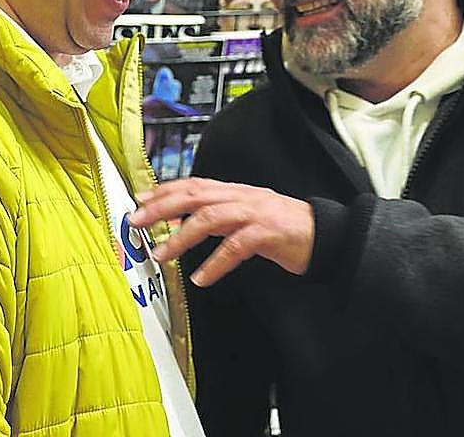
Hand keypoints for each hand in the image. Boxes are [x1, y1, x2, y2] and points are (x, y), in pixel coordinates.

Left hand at [130, 178, 313, 287]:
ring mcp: (256, 213)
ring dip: (181, 236)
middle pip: (195, 195)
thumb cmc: (283, 230)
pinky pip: (236, 246)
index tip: (139, 200)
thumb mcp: (247, 216)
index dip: (164, 190)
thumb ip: (218, 216)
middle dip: (162, 207)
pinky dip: (216, 263)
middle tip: (136, 221)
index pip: (194, 184)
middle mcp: (242, 196)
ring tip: (161, 254)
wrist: (327, 236)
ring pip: (210, 217)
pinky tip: (202, 278)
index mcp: (235, 191)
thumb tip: (182, 222)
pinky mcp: (269, 233)